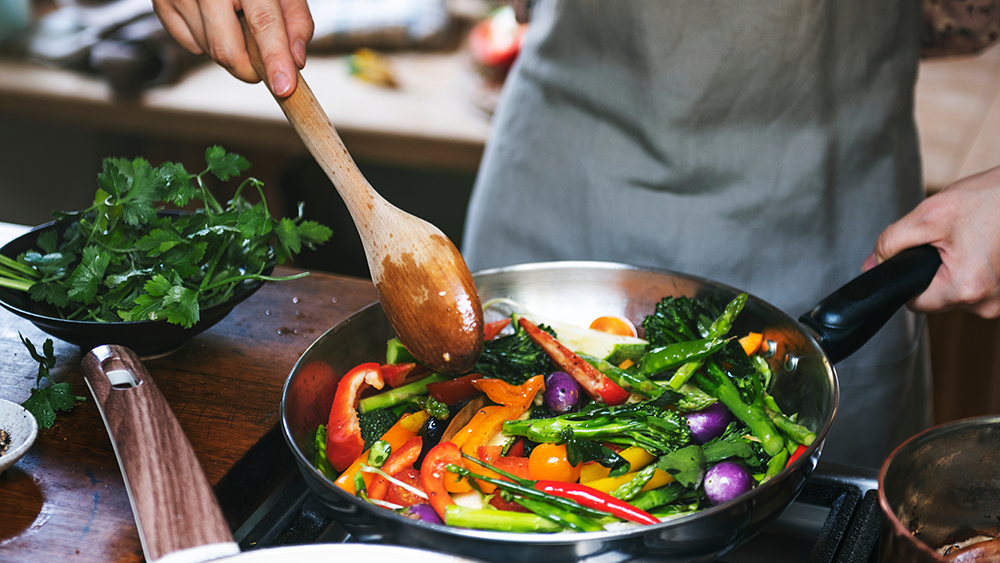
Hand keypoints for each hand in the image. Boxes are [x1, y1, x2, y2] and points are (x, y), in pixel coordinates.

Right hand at [152, 0, 312, 96]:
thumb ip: (296, 20)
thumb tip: (296, 61)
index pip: (263, 22)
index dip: (274, 58)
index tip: (283, 88)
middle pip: (226, 49)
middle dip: (250, 68)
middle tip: (265, 65)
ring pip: (208, 50)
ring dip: (231, 51)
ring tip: (238, 22)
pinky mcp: (160, 2)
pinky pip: (189, 43)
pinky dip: (207, 42)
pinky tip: (216, 20)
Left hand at [863, 165, 999, 317]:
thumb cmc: (994, 198)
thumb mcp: (930, 214)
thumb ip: (892, 242)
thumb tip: (872, 265)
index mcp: (965, 289)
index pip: (915, 303)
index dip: (908, 279)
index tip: (917, 257)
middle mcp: (988, 304)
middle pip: (939, 298)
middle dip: (935, 270)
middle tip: (949, 238)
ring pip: (960, 292)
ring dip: (957, 268)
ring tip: (971, 238)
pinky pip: (981, 287)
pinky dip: (976, 268)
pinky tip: (984, 245)